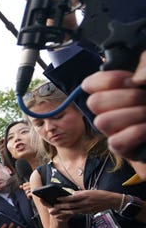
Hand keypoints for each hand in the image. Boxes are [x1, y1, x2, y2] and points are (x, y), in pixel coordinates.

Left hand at [51, 189, 120, 215]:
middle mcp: (85, 203)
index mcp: (85, 196)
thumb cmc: (100, 194)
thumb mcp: (90, 191)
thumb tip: (72, 193)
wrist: (111, 201)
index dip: (64, 199)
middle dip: (61, 207)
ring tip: (57, 213)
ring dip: (64, 212)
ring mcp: (87, 209)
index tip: (57, 199)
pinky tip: (66, 215)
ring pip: (73, 211)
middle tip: (53, 208)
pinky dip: (71, 214)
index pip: (72, 198)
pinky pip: (78, 213)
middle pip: (71, 206)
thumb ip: (80, 193)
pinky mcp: (88, 212)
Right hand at [83, 50, 145, 164]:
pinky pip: (116, 142)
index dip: (105, 80)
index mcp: (119, 89)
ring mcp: (118, 130)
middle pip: (95, 103)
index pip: (90, 84)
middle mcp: (114, 109)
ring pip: (103, 122)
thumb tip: (137, 78)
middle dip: (124, 98)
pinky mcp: (126, 150)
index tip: (130, 79)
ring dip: (132, 115)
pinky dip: (134, 133)